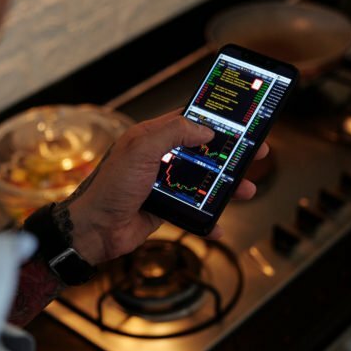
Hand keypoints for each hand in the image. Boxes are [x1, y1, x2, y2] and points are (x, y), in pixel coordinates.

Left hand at [64, 111, 268, 263]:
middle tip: (255, 153)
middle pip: (204, 152)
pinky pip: (194, 211)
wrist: (94, 230)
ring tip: (246, 190)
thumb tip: (204, 129)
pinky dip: (209, 219)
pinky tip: (219, 224)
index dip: (215, 120)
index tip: (239, 120)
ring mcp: (163, 184)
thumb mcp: (140, 149)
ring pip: (203, 182)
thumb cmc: (110, 187)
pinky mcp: (165, 209)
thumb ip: (173, 132)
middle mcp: (159, 158)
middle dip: (230, 154)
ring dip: (226, 187)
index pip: (189, 121)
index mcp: (151, 137)